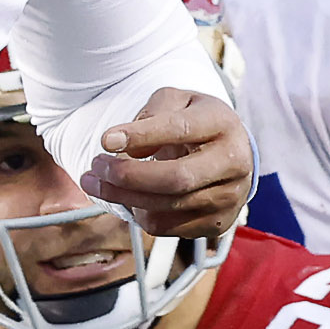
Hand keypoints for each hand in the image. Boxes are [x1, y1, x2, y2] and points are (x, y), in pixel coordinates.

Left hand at [86, 89, 251, 240]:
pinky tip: (127, 196)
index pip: (180, 130)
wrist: (231, 153)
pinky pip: (164, 226)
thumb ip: (153, 114)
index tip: (106, 140)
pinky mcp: (216, 224)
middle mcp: (233, 163)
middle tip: (95, 166)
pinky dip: (137, 213)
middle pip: (175, 179)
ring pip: (164, 208)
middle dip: (127, 176)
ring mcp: (228, 198)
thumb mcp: (176, 102)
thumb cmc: (197, 122)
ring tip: (96, 181)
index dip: (141, 136)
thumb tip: (125, 148)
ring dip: (121, 197)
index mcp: (222, 124)